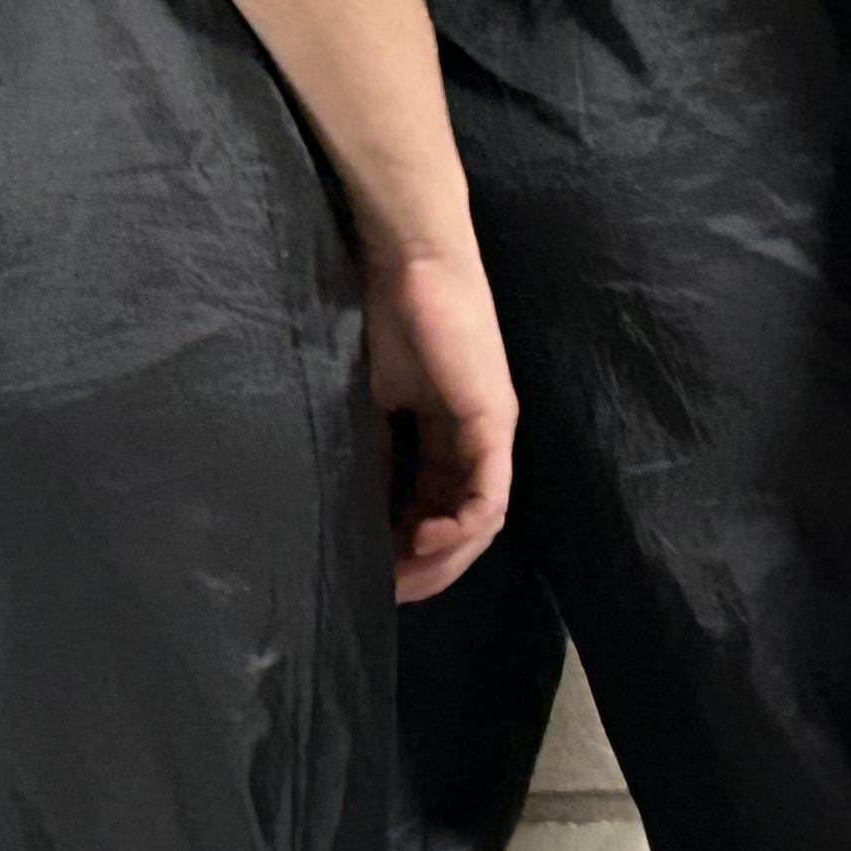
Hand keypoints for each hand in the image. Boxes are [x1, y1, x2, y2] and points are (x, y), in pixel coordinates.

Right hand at [367, 243, 514, 602]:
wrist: (405, 258)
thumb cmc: (383, 313)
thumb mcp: (371, 399)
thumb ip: (375, 450)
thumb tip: (358, 507)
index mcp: (449, 434)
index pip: (437, 508)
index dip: (408, 548)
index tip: (373, 573)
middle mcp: (478, 440)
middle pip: (463, 526)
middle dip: (426, 566)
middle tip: (386, 591)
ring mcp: (490, 433)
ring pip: (480, 521)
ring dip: (442, 558)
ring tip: (401, 575)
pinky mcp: (492, 422)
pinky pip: (488, 496)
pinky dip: (460, 528)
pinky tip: (423, 541)